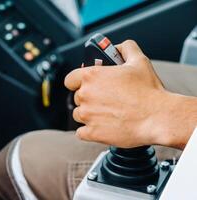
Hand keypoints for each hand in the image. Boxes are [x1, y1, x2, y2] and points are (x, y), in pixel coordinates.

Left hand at [65, 40, 196, 148]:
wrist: (158, 118)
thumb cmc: (148, 91)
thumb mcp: (139, 61)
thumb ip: (126, 48)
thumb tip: (118, 47)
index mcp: (91, 76)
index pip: (70, 79)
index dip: (77, 82)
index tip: (85, 85)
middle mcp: (85, 95)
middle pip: (77, 98)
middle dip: (89, 99)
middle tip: (105, 100)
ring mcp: (87, 115)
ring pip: (79, 115)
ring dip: (89, 115)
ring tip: (107, 114)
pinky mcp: (92, 133)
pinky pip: (81, 133)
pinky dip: (89, 131)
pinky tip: (103, 127)